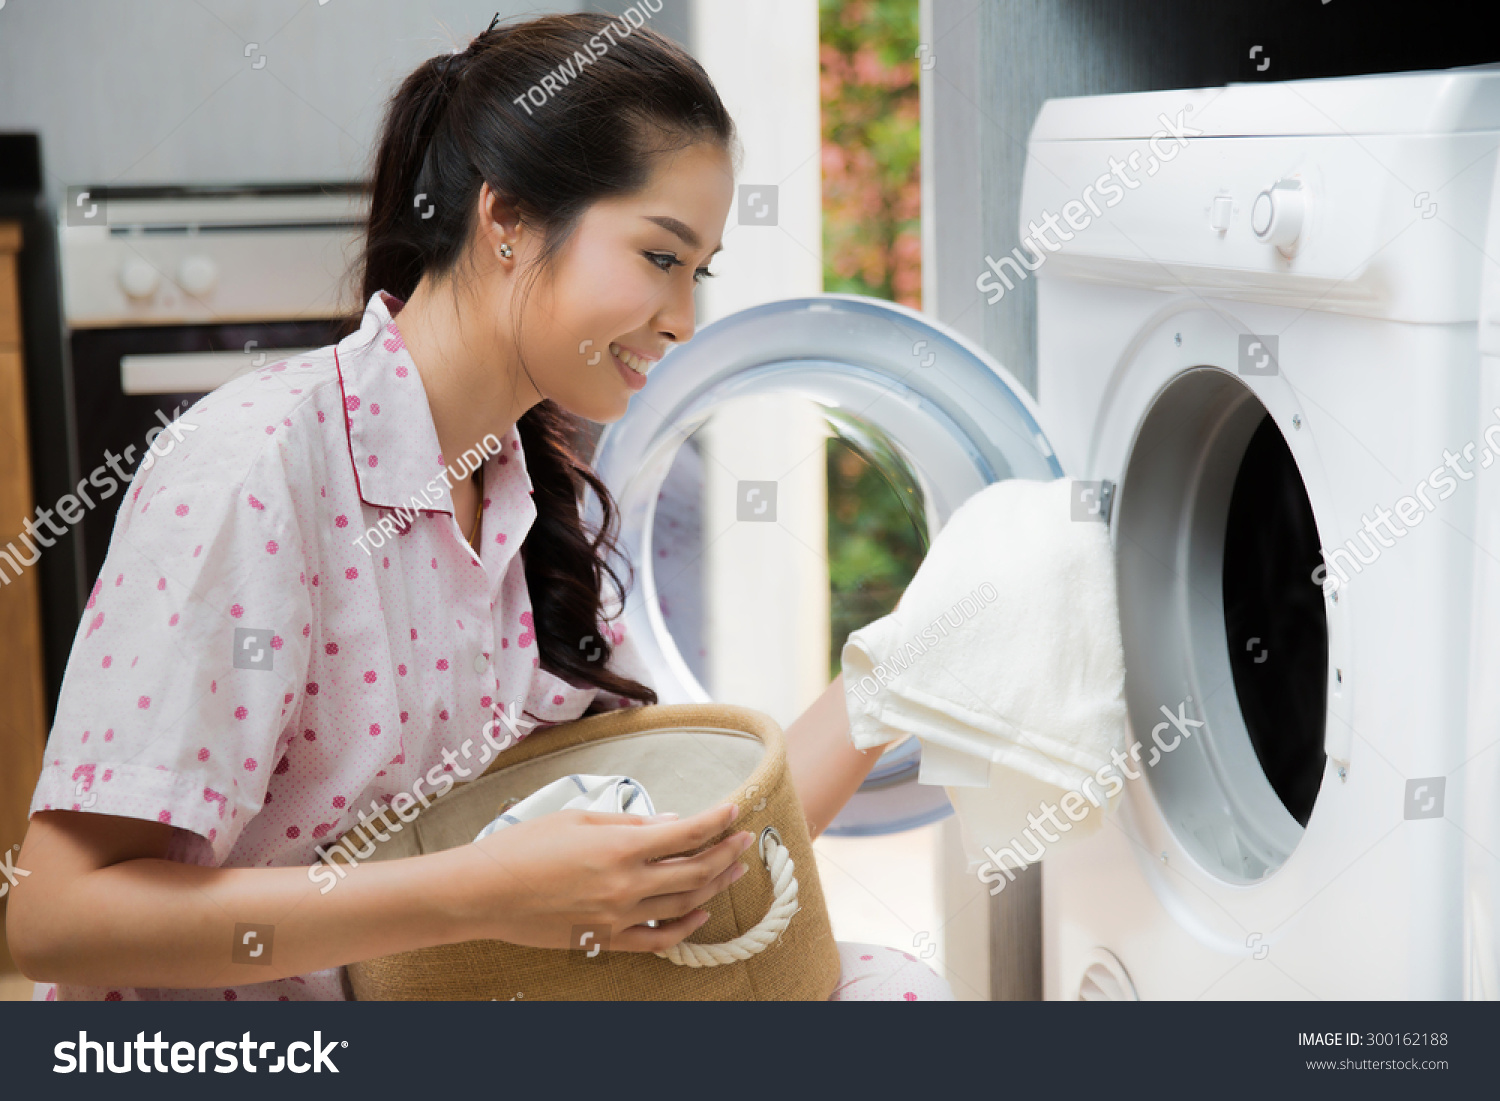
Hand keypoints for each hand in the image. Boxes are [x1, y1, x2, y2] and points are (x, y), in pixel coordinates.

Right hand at [455, 801, 754, 952]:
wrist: (484, 892)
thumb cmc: (524, 847)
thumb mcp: (579, 818)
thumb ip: (630, 823)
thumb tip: (670, 823)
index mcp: (620, 848)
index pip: (687, 833)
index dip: (716, 820)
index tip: (733, 809)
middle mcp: (626, 885)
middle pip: (695, 870)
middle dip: (725, 851)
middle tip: (743, 837)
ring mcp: (618, 916)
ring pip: (684, 904)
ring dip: (713, 885)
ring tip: (732, 869)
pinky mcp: (606, 939)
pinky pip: (658, 939)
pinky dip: (685, 928)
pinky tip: (700, 914)